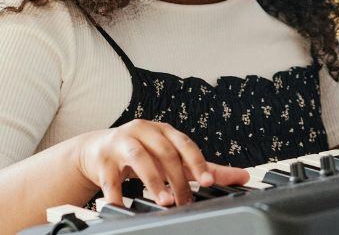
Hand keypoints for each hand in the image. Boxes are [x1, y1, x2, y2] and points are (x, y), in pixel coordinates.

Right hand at [72, 119, 248, 207]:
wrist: (97, 149)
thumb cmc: (142, 152)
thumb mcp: (172, 157)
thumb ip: (204, 167)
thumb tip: (242, 176)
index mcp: (164, 131)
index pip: (185, 144)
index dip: (197, 162)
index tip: (208, 182)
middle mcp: (144, 131)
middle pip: (164, 153)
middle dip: (177, 180)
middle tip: (185, 202)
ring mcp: (121, 143)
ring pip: (139, 159)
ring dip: (153, 182)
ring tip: (164, 202)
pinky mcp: (102, 159)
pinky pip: (110, 178)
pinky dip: (116, 194)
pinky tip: (122, 207)